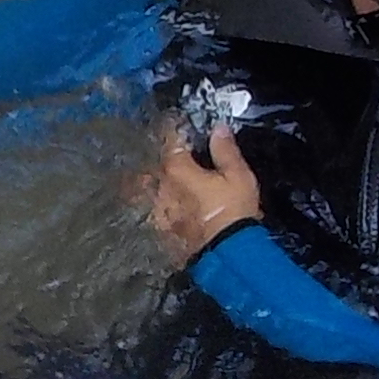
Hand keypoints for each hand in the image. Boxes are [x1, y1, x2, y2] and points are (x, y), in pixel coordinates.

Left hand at [148, 123, 262, 262]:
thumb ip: (226, 151)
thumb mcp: (238, 177)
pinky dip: (149, 205)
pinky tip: (157, 206)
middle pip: (148, 165)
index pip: (170, 139)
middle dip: (153, 157)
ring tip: (152, 181)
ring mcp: (155, 211)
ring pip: (140, 190)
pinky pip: (147, 212)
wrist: (227, 256)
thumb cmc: (234, 212)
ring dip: (143, 182)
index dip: (173, 128)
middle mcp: (159, 187)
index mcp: (176, 169)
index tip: (176, 122)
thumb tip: (217, 129)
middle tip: (160, 153)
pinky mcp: (158, 231)